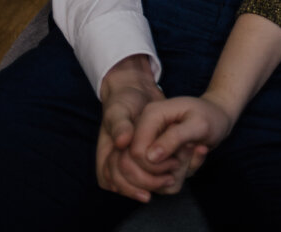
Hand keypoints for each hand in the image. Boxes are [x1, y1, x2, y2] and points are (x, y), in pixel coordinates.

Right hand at [96, 56, 186, 202]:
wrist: (136, 90)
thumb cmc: (124, 100)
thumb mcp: (119, 109)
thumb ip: (120, 124)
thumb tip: (122, 142)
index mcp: (105, 153)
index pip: (112, 179)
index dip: (128, 187)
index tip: (148, 190)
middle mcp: (114, 160)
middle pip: (126, 184)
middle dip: (147, 184)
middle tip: (169, 180)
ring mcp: (128, 159)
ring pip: (138, 182)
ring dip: (155, 183)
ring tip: (173, 179)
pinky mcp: (142, 157)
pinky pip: (148, 174)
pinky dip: (160, 175)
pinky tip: (175, 174)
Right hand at [128, 94, 233, 177]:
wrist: (217, 117)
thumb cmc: (211, 118)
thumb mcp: (199, 125)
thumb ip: (175, 137)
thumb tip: (150, 156)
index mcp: (151, 115)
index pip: (136, 152)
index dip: (154, 165)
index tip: (176, 162)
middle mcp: (144, 128)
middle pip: (136, 167)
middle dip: (162, 173)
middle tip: (182, 162)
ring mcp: (148, 141)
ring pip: (147, 177)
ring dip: (173, 175)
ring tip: (188, 159)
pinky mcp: (154, 154)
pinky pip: (158, 179)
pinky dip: (176, 178)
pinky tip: (188, 163)